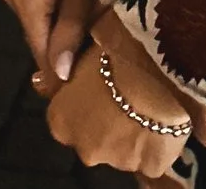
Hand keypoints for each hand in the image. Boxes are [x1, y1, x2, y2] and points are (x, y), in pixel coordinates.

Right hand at [0, 0, 101, 95]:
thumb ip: (70, 28)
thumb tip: (56, 75)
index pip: (39, 49)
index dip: (59, 70)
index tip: (82, 87)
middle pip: (38, 37)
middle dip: (62, 47)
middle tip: (92, 55)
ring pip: (38, 23)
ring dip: (59, 30)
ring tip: (87, 29)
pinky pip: (36, 7)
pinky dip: (54, 13)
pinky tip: (73, 9)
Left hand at [43, 15, 191, 173]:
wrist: (162, 62)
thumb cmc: (117, 41)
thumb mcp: (82, 37)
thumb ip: (61, 65)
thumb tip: (38, 81)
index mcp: (60, 118)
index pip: (65, 111)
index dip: (83, 92)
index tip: (100, 75)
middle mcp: (84, 147)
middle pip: (93, 134)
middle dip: (106, 116)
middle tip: (127, 86)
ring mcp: (119, 161)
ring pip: (124, 147)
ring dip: (132, 128)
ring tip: (151, 96)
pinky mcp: (151, 168)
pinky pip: (152, 156)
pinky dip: (159, 140)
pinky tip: (167, 113)